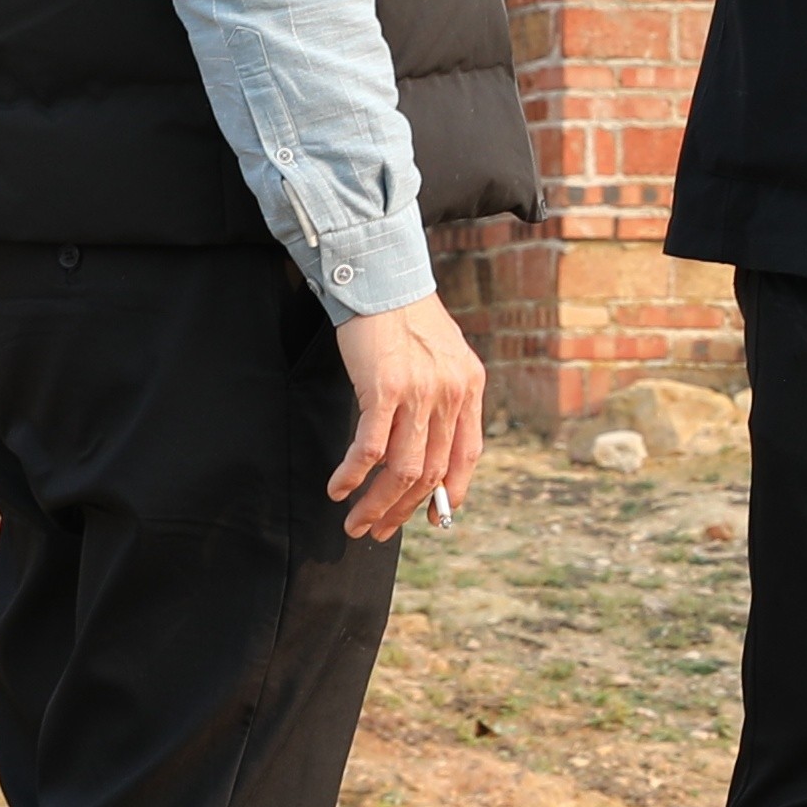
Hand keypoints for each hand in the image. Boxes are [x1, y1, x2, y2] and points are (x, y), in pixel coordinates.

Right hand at [328, 294, 487, 540]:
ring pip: (402, 470)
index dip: (450, 493)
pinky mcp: (384, 389)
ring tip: (356, 524)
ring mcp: (419, 394)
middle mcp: (450, 394)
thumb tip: (432, 444)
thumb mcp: (443, 355)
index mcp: (469, 387)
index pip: (468, 456)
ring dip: (377, 504)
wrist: (381, 276)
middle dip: (404, 510)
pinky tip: (337, 489)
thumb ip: (444, 396)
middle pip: (432, 472)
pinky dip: (353, 476)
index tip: (433, 518)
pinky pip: (369, 449)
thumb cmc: (404, 316)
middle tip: (379, 531)